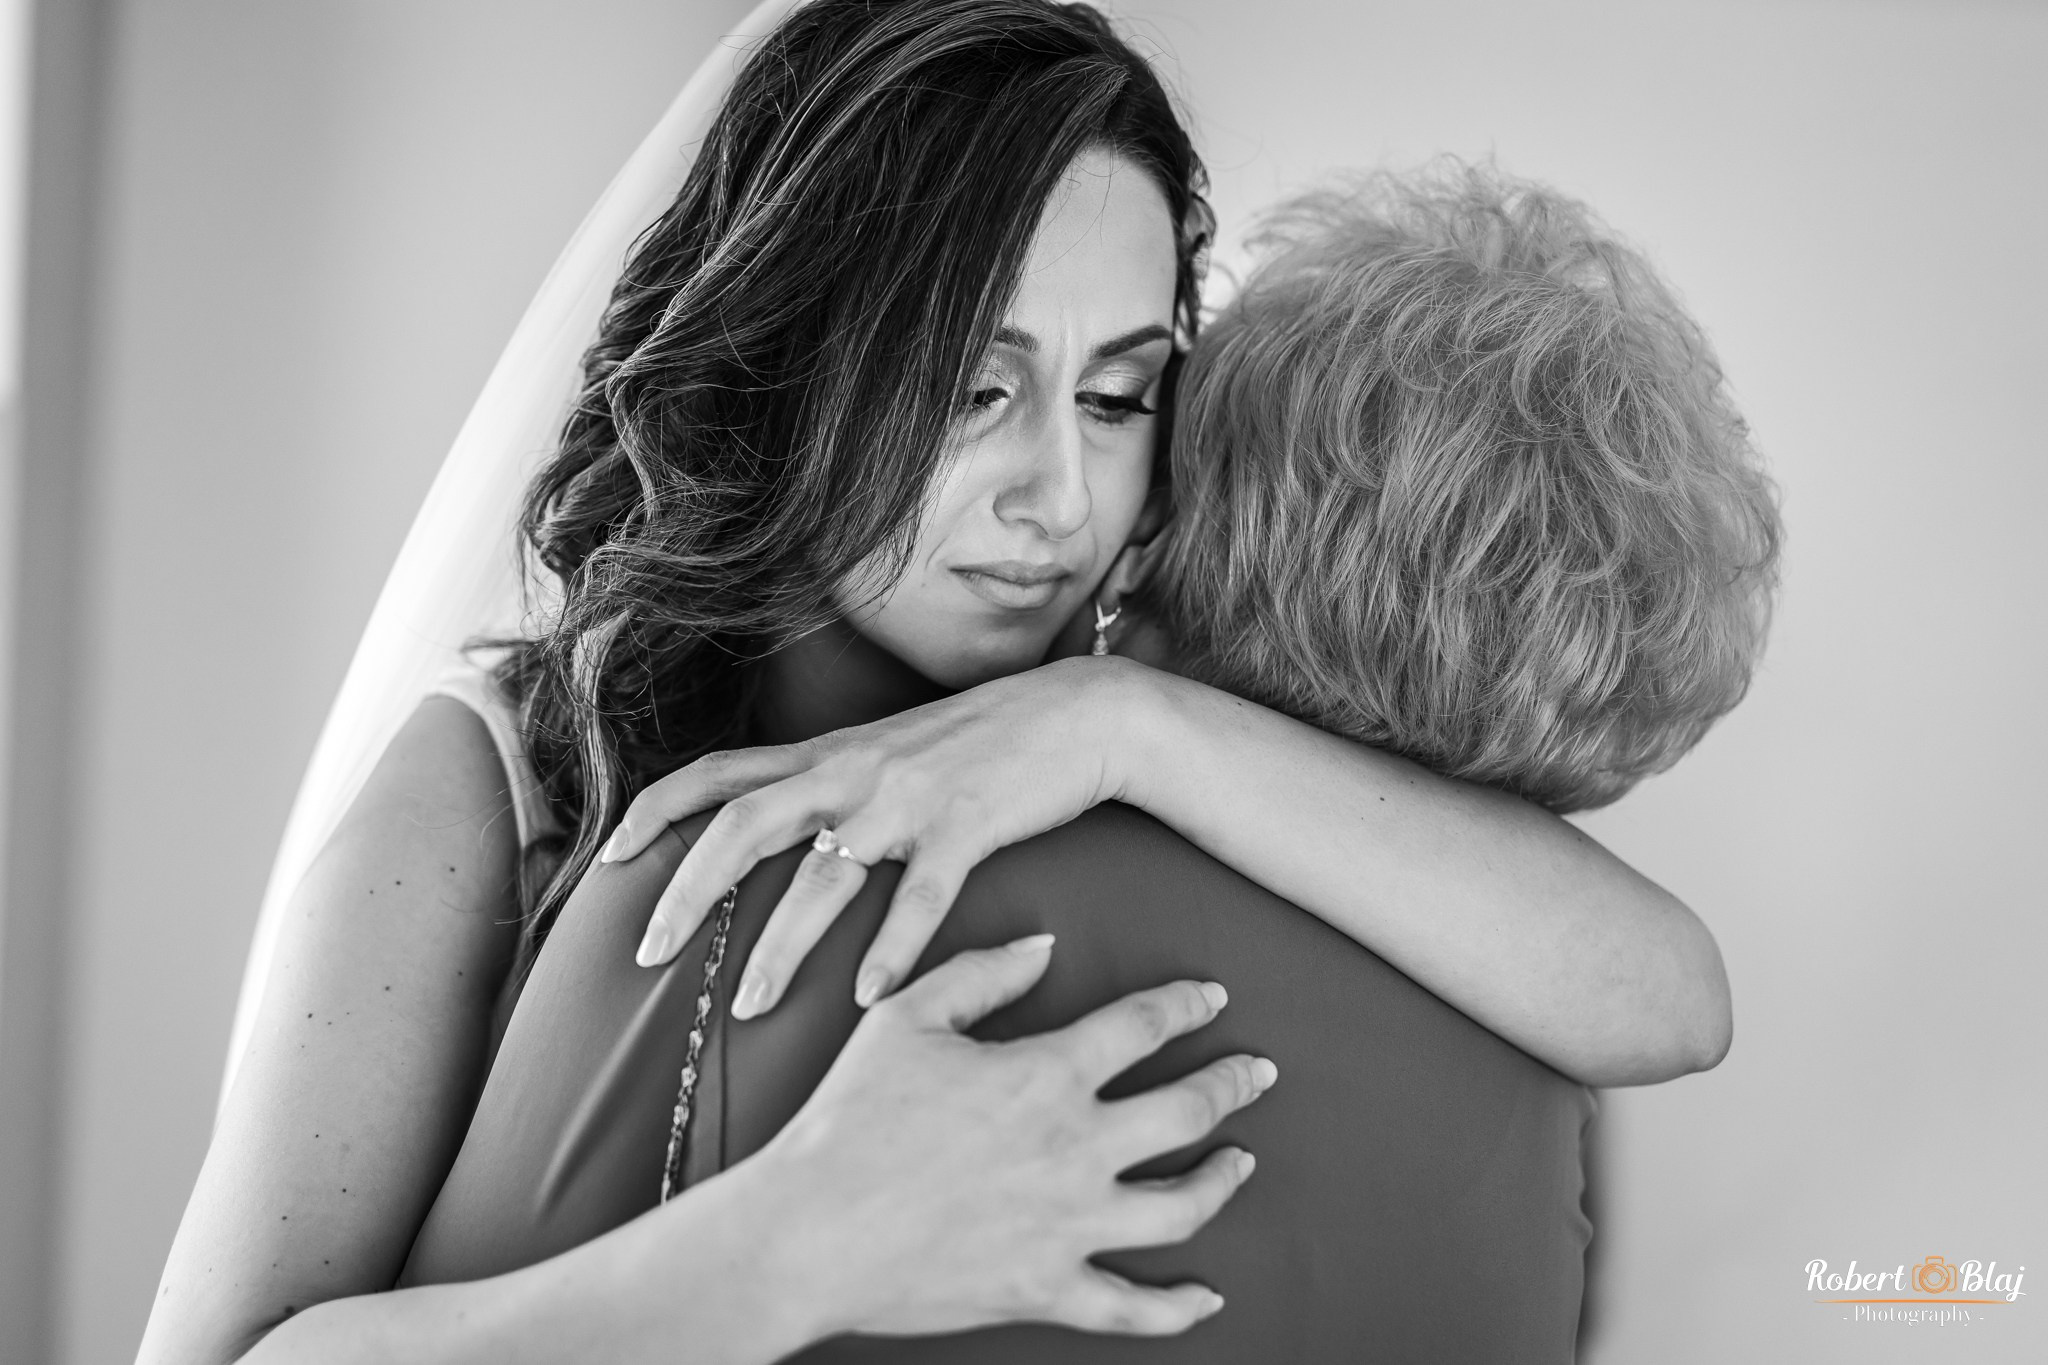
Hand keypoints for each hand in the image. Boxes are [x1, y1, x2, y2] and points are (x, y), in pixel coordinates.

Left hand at [610, 656, 1145, 1016]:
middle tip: (649, 956)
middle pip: (744, 827)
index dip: (656, 811)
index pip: (717, 772)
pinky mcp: (970, 824)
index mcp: (831, 756)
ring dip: (781, 945)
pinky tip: (874, 998)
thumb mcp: (895, 755)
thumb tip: (796, 846)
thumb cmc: (986, 747)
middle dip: (688, 892)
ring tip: (750, 1007)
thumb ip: (840, 790)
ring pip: (823, 875)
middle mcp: (855, 771)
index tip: (609, 860)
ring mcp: (910, 798)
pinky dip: (895, 948)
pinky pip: (923, 894)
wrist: (1079, 714)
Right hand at [734, 934, 1274, 1337]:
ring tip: (1241, 1161)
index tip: (1210, 1000)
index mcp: (1045, 1074)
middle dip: (1233, 1084)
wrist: (809, 1231)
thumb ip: (983, 973)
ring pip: (1182, 1204)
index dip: (1185, 1006)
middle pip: (1187, 1109)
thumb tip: (1044, 946)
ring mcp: (1069, 1225)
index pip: (1142, 1026)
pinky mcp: (1048, 1289)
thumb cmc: (850, 1121)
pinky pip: (1133, 1306)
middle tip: (1258, 1071)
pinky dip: (1178, 1306)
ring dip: (1224, 1178)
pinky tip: (1206, 1297)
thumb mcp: (907, 1019)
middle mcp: (1076, 1148)